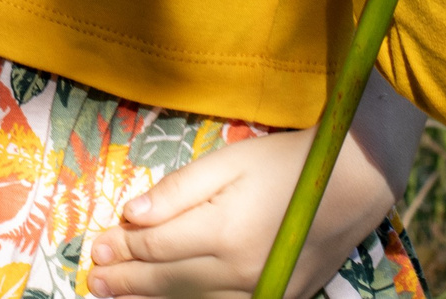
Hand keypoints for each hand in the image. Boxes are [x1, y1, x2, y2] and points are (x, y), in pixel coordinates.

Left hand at [84, 81, 423, 297]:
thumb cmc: (285, 163)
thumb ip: (178, 190)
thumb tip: (131, 214)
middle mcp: (240, 271)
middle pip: (166, 280)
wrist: (351, 184)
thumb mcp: (229, 160)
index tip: (96, 245)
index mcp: (224, 231)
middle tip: (94, 278)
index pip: (156, 246)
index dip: (122, 246)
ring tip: (115, 296)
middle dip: (126, 279)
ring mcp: (260, 291)